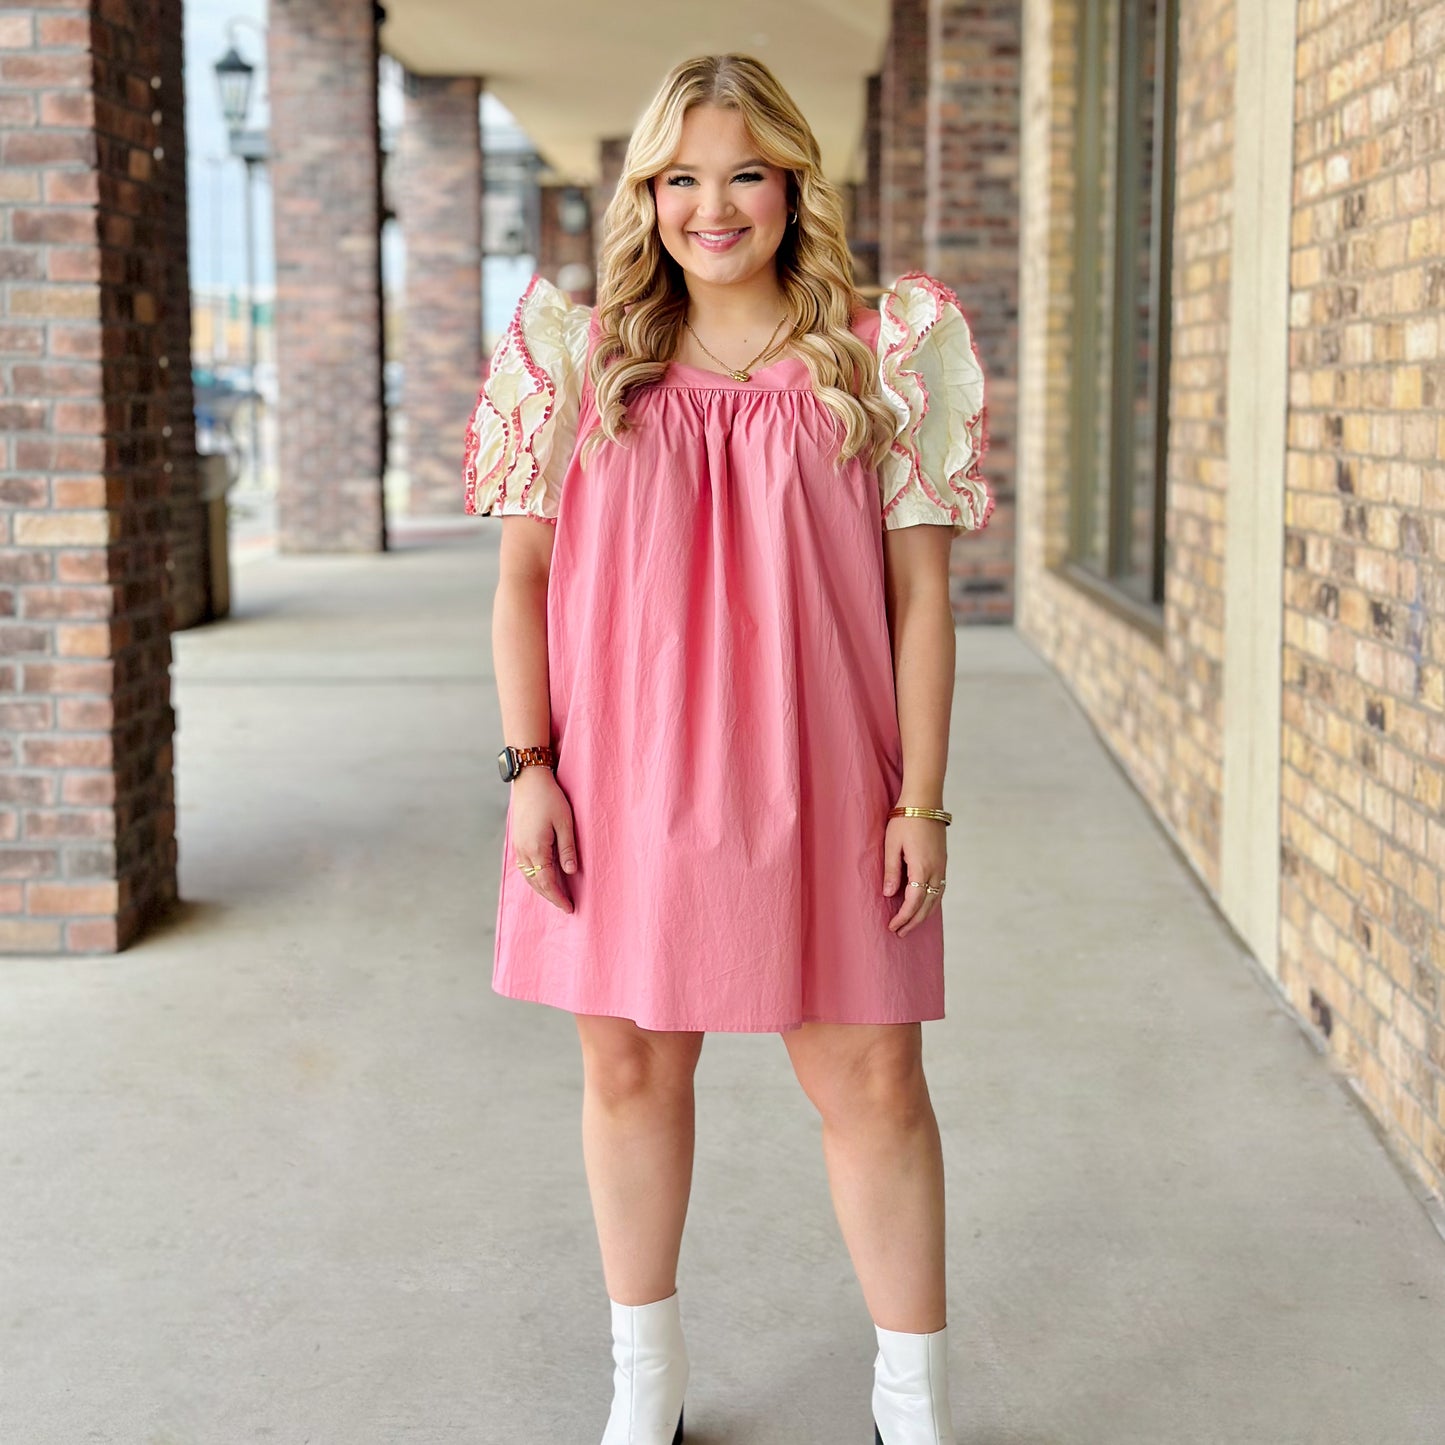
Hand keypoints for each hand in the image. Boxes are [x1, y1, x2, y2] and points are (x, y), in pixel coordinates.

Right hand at [509, 769, 577, 912]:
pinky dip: (534, 878)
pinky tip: (542, 878)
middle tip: (566, 906)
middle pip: (536, 883)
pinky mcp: (518, 841)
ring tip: (556, 896)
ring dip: (542, 889)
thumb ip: (567, 849)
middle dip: (551, 897)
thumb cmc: (550, 798)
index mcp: (537, 849)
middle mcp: (524, 852)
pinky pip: (524, 867)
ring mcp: (518, 847)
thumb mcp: (565, 822)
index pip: (547, 882)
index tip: (569, 908)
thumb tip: (571, 872)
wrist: (529, 780)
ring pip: (529, 877)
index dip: (558, 897)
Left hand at [882, 815, 946, 936]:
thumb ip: (891, 871)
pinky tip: (924, 906)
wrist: (925, 801)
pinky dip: (932, 902)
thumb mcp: (891, 845)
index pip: (914, 901)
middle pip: (927, 905)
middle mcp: (936, 870)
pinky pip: (940, 889)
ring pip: (936, 899)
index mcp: (922, 866)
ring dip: (924, 914)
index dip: (904, 917)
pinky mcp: (943, 862)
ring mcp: (942, 866)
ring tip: (911, 925)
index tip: (893, 927)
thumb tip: (888, 895)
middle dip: (913, 921)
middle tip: (900, 933)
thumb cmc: (905, 820)